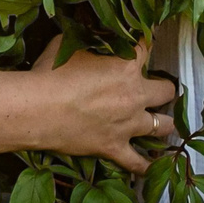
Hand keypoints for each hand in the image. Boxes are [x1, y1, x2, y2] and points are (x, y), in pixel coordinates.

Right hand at [29, 41, 175, 174]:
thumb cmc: (50, 73)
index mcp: (127, 65)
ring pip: (162, 125)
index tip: (142, 44)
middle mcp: (135, 95)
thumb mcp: (68, 43)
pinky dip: (146, 165)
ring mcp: (128, 124)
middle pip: (166, 90)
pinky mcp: (114, 147)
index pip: (146, 48)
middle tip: (155, 89)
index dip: (145, 44)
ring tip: (162, 122)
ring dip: (164, 123)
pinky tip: (153, 167)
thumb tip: (88, 34)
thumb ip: (87, 40)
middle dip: (163, 88)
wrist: (36, 109)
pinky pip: (137, 162)